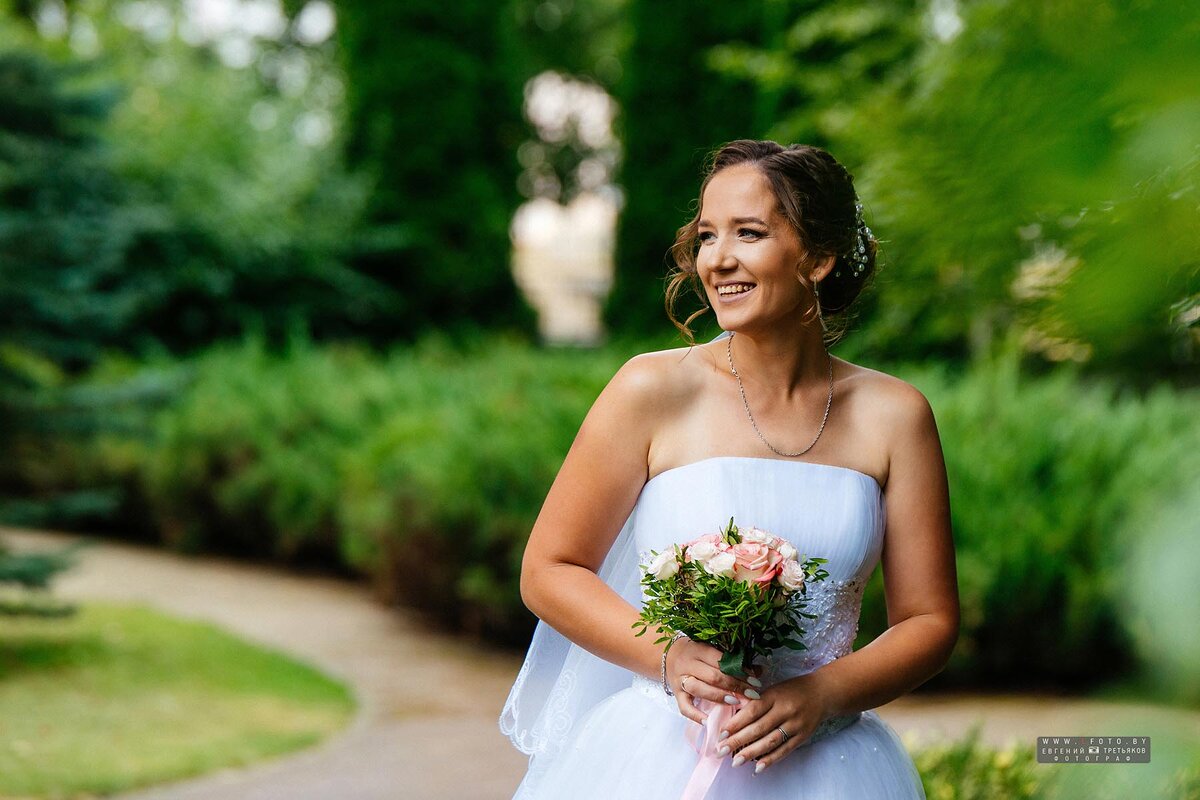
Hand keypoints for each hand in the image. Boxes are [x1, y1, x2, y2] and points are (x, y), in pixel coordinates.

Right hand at [666, 639, 762, 724]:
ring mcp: (680, 680)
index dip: (739, 671)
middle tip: (752, 694)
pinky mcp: (676, 694)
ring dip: (718, 697)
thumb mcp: (712, 650)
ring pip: (698, 689)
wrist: (668, 654)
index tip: (755, 680)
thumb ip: (733, 661)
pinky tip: (708, 722)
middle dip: (734, 686)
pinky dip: (695, 715)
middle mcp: (688, 664)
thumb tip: (760, 670)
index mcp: (699, 650)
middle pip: (712, 676)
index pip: (721, 661)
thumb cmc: (696, 653)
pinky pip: (684, 707)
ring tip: (735, 702)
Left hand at [716, 671, 832, 772]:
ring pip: (771, 741)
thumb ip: (756, 703)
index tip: (721, 733)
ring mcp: (795, 725)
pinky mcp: (802, 736)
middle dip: (738, 741)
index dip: (736, 723)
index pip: (752, 711)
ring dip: (752, 753)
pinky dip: (771, 759)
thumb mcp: (774, 689)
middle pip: (759, 728)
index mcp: (775, 695)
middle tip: (721, 751)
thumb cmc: (792, 690)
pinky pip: (784, 750)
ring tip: (736, 762)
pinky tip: (758, 767)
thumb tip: (735, 720)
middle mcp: (785, 710)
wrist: (822, 693)